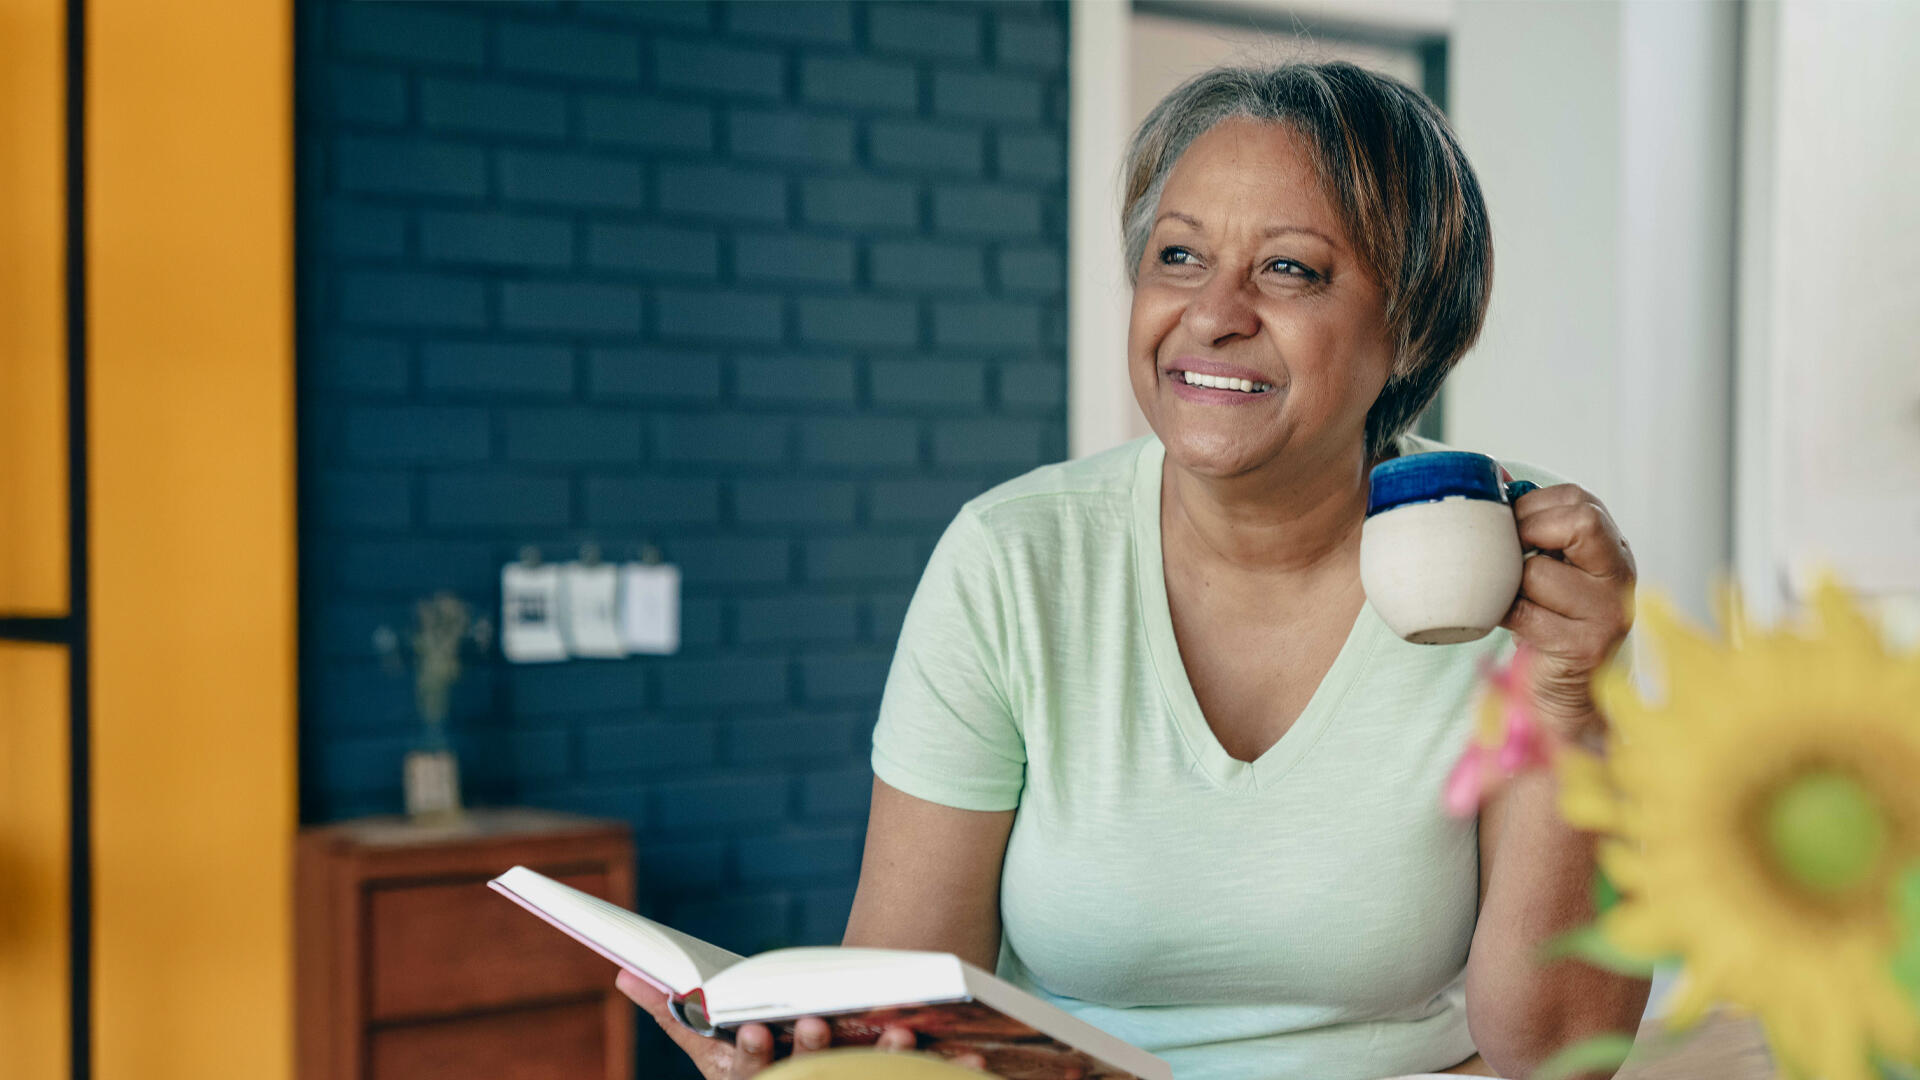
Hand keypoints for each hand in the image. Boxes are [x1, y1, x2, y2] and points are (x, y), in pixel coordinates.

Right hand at [618, 971, 987, 1077]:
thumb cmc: (765, 1063)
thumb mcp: (717, 1042)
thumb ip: (674, 1013)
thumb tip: (623, 973)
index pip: (752, 1076)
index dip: (754, 1057)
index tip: (752, 1032)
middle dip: (810, 1053)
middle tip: (812, 1024)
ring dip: (882, 1063)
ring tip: (894, 1037)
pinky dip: (955, 1074)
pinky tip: (973, 1058)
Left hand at [1499, 483, 1635, 741]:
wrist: (1568, 692)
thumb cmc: (1552, 620)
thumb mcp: (1552, 566)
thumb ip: (1535, 525)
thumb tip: (1494, 475)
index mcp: (1614, 547)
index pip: (1579, 501)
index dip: (1533, 507)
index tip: (1511, 527)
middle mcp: (1621, 575)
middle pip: (1579, 523)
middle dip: (1527, 533)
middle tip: (1508, 557)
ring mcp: (1609, 612)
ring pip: (1538, 571)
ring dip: (1510, 584)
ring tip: (1515, 598)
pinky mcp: (1586, 646)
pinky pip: (1525, 614)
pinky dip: (1505, 614)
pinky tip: (1513, 622)